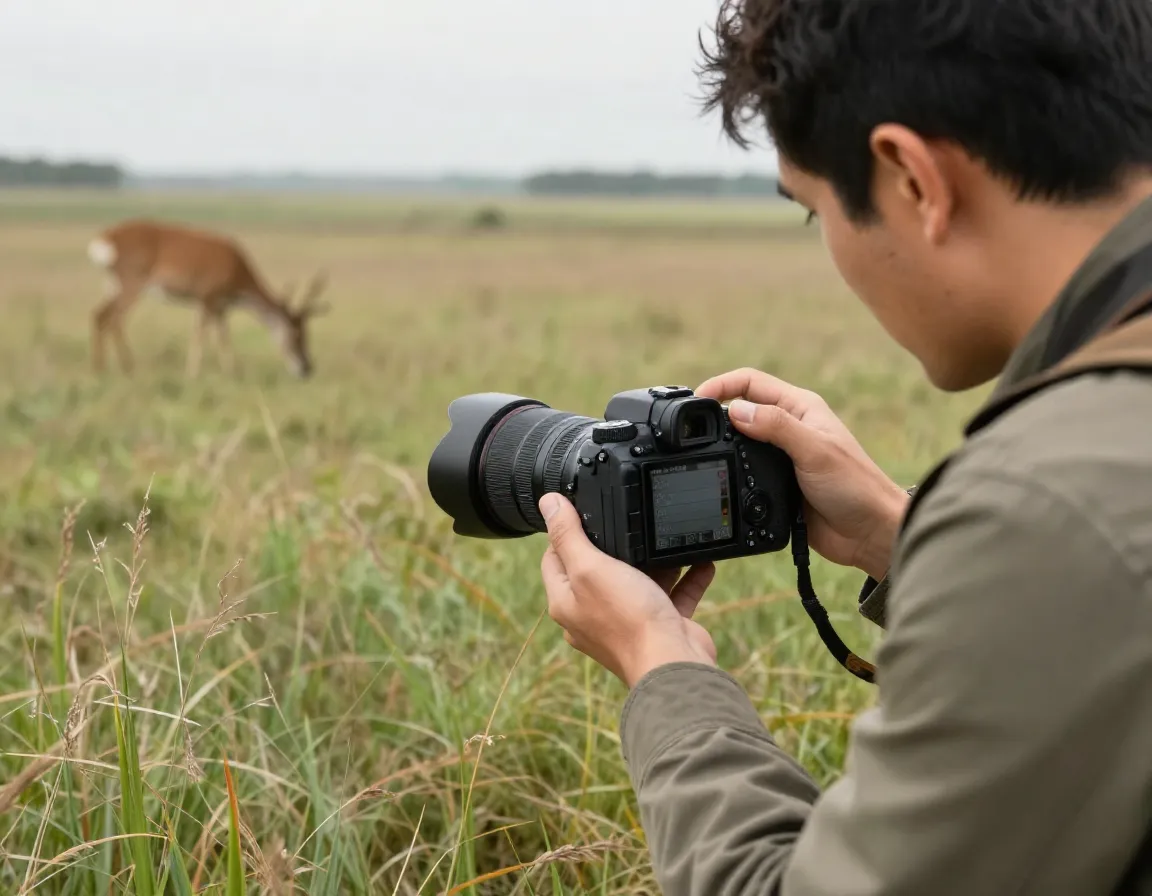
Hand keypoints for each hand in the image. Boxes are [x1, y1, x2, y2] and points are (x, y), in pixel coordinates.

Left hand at [538, 493, 717, 687]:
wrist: (673, 663)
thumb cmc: (628, 620)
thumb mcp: (591, 568)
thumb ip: (568, 535)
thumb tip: (548, 503)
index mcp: (566, 602)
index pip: (554, 558)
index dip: (563, 531)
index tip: (580, 510)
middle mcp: (592, 615)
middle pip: (596, 568)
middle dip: (613, 543)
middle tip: (625, 518)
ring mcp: (626, 621)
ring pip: (637, 580)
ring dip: (653, 560)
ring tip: (664, 534)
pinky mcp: (658, 625)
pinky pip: (671, 594)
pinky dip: (684, 577)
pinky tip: (700, 559)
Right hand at [696, 368, 908, 579]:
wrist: (869, 534)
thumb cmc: (856, 487)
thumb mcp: (814, 450)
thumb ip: (776, 426)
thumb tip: (736, 410)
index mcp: (800, 408)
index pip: (751, 382)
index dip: (722, 384)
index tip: (698, 398)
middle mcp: (789, 427)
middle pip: (741, 408)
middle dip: (715, 413)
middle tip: (692, 429)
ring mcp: (781, 456)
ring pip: (739, 441)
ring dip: (722, 444)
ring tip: (702, 452)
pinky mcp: (776, 483)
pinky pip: (745, 471)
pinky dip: (731, 471)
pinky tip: (721, 477)